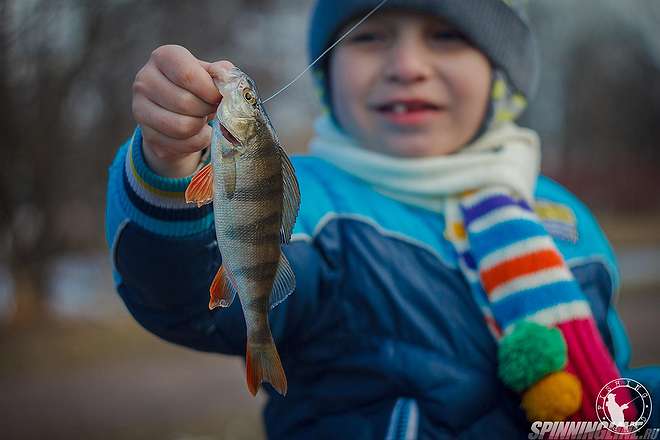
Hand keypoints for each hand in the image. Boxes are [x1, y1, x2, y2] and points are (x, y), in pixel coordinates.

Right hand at [132, 45, 229, 177]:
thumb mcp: (209, 75)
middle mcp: (144, 80)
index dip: (209, 90)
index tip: (218, 96)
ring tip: (202, 119)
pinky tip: (196, 133)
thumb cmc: (196, 89)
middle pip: (185, 102)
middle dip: (207, 109)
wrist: (177, 114)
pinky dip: (198, 141)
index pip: (187, 75)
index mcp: (162, 57)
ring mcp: (140, 109)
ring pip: (182, 126)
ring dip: (201, 126)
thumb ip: (221, 73)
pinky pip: (182, 144)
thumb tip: (226, 75)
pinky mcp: (147, 135)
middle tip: (212, 109)